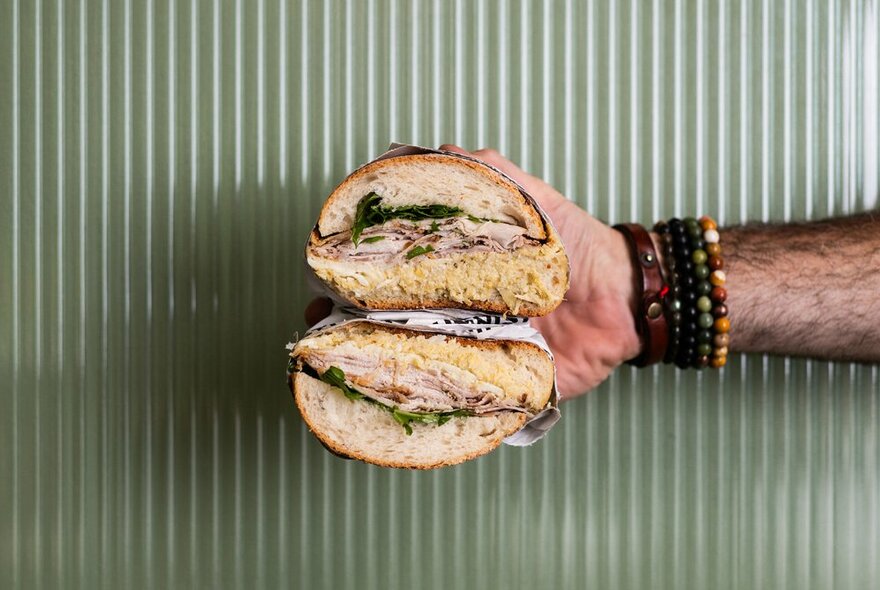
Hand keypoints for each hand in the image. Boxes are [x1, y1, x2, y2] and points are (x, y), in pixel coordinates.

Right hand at [304, 145, 643, 399]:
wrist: (625, 298)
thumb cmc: (574, 243)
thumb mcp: (528, 200)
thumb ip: (485, 175)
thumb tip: (432, 151)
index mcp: (451, 273)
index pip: (386, 278)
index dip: (349, 283)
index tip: (322, 286)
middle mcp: (452, 314)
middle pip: (384, 328)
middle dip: (343, 333)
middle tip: (318, 335)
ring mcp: (470, 354)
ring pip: (407, 372)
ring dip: (366, 378)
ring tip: (333, 379)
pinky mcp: (494, 390)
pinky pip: (448, 411)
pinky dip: (411, 423)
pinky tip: (370, 430)